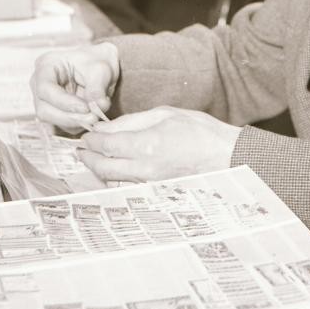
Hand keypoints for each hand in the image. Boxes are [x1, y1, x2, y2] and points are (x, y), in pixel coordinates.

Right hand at [30, 43, 119, 132]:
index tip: (86, 108)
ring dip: (75, 123)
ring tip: (96, 117)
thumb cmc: (98, 62)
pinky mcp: (54, 113)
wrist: (101, 69)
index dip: (64, 102)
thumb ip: (98, 88)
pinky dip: (77, 125)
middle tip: (93, 118)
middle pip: (44, 109)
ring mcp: (44, 100)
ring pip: (51, 121)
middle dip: (69, 117)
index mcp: (46, 66)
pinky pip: (61, 126)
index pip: (45, 89)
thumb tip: (97, 106)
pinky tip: (92, 117)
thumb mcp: (101, 69)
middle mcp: (39, 84)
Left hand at [77, 106, 241, 181]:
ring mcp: (150, 185)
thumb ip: (133, 121)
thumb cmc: (201, 132)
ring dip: (100, 169)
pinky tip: (117, 169)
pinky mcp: (156, 193)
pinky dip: (117, 178)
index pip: (105, 145)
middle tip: (82, 150)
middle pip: (103, 167)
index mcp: (146, 145)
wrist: (227, 158)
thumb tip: (107, 127)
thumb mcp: (166, 114)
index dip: (90, 140)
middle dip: (88, 158)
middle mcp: (144, 169)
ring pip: (113, 180)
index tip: (86, 135)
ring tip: (96, 158)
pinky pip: (128, 187)